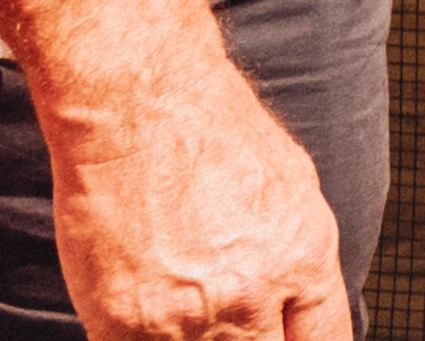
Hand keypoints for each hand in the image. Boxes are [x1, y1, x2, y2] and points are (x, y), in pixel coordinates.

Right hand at [42, 51, 353, 340]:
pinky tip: (146, 314)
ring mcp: (186, 317)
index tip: (282, 338)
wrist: (138, 107)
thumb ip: (298, 260)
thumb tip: (297, 305)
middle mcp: (251, 296)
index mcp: (303, 260)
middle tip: (228, 316)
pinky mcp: (122, 324)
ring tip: (185, 304)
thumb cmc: (213, 132)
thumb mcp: (293, 190)